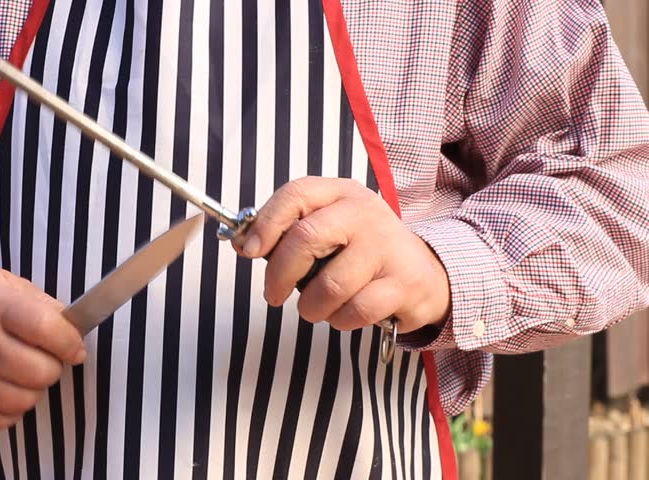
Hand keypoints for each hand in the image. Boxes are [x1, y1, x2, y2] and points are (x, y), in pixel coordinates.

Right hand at [0, 267, 85, 430]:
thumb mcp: (4, 283)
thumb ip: (42, 305)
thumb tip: (74, 331)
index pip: (45, 328)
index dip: (69, 343)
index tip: (75, 348)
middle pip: (37, 371)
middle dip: (54, 368)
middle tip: (49, 360)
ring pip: (22, 400)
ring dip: (35, 391)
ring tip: (28, 375)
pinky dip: (13, 411)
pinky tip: (9, 391)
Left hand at [233, 177, 449, 332]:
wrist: (426, 273)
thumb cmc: (362, 253)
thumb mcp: (328, 229)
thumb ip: (286, 233)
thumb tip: (241, 243)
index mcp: (340, 193)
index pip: (296, 194)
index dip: (266, 224)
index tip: (249, 252)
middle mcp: (365, 213)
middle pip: (306, 238)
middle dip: (279, 274)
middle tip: (273, 295)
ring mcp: (387, 246)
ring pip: (330, 284)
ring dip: (312, 306)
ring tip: (315, 309)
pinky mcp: (403, 282)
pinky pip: (356, 309)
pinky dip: (340, 320)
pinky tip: (344, 315)